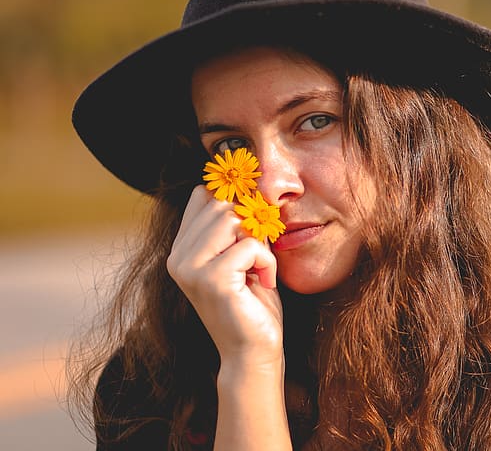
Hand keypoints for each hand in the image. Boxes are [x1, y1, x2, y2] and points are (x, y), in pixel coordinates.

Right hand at [167, 185, 283, 366]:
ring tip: (258, 269)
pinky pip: (250, 245)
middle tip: (257, 257)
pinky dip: (266, 262)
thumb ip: (235, 226)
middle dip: (251, 225)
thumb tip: (244, 185)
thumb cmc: (253, 303)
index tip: (252, 225)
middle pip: (222, 204)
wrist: (253, 351)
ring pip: (233, 219)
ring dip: (259, 242)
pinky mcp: (212, 280)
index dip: (234, 201)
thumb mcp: (241, 255)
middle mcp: (178, 257)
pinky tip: (263, 283)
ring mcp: (191, 269)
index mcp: (181, 249)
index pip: (203, 196)